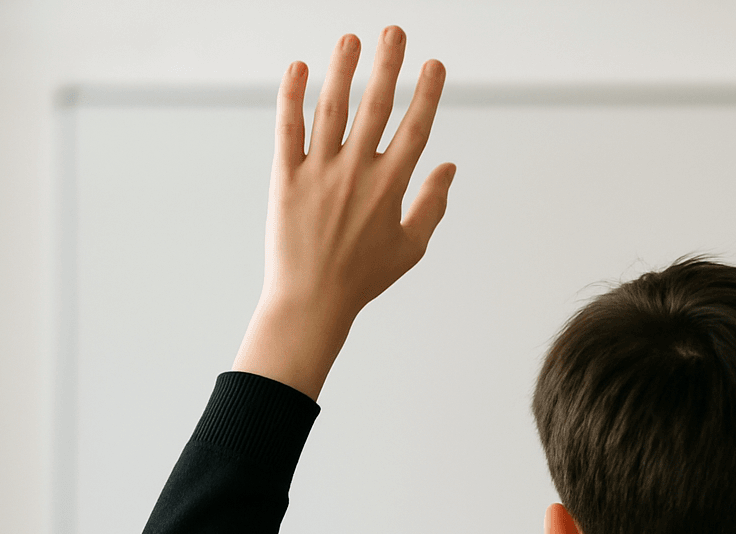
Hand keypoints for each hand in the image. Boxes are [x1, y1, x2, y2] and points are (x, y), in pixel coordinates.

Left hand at [233, 27, 455, 398]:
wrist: (312, 301)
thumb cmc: (365, 277)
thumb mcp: (411, 247)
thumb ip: (432, 204)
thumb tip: (449, 167)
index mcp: (390, 187)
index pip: (415, 128)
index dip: (426, 93)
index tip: (433, 64)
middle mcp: (356, 172)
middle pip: (376, 107)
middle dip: (388, 65)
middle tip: (394, 31)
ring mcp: (320, 172)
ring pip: (332, 108)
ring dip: (343, 69)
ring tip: (351, 38)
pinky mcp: (286, 177)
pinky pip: (289, 128)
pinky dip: (292, 96)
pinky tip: (299, 67)